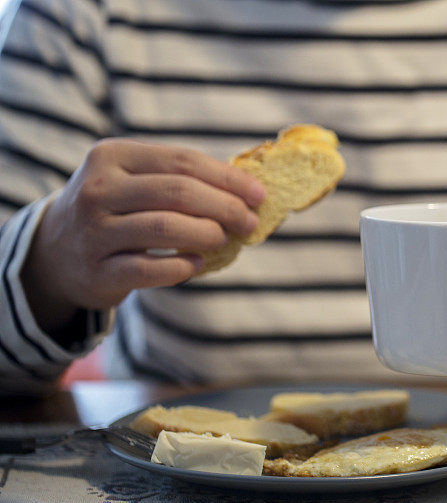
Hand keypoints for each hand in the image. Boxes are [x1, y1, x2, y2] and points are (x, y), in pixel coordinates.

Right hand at [21, 139, 265, 334]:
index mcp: (112, 155)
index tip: (259, 195)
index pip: (182, 161)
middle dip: (224, 207)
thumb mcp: (135, 180)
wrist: (56, 252)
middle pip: (177, 192)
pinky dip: (181, 267)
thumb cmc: (116, 209)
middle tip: (249, 222)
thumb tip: (248, 190)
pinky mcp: (97, 270)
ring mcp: (93, 230)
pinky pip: (149, 269)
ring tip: (224, 240)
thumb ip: (182, 179)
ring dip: (206, 235)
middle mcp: (98, 189)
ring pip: (165, 228)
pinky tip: (197, 264)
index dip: (228, 178)